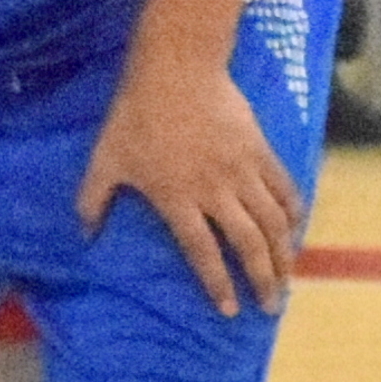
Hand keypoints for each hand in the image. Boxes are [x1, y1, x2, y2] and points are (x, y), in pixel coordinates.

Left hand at [76, 47, 300, 314]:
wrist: (176, 71)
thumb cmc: (136, 115)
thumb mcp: (106, 158)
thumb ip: (94, 198)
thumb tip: (84, 234)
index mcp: (178, 199)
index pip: (202, 252)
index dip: (217, 284)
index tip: (228, 310)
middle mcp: (216, 192)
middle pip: (248, 245)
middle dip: (262, 279)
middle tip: (271, 306)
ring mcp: (243, 171)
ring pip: (272, 222)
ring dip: (283, 254)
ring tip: (287, 277)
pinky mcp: (260, 151)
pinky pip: (284, 188)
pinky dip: (294, 212)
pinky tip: (296, 230)